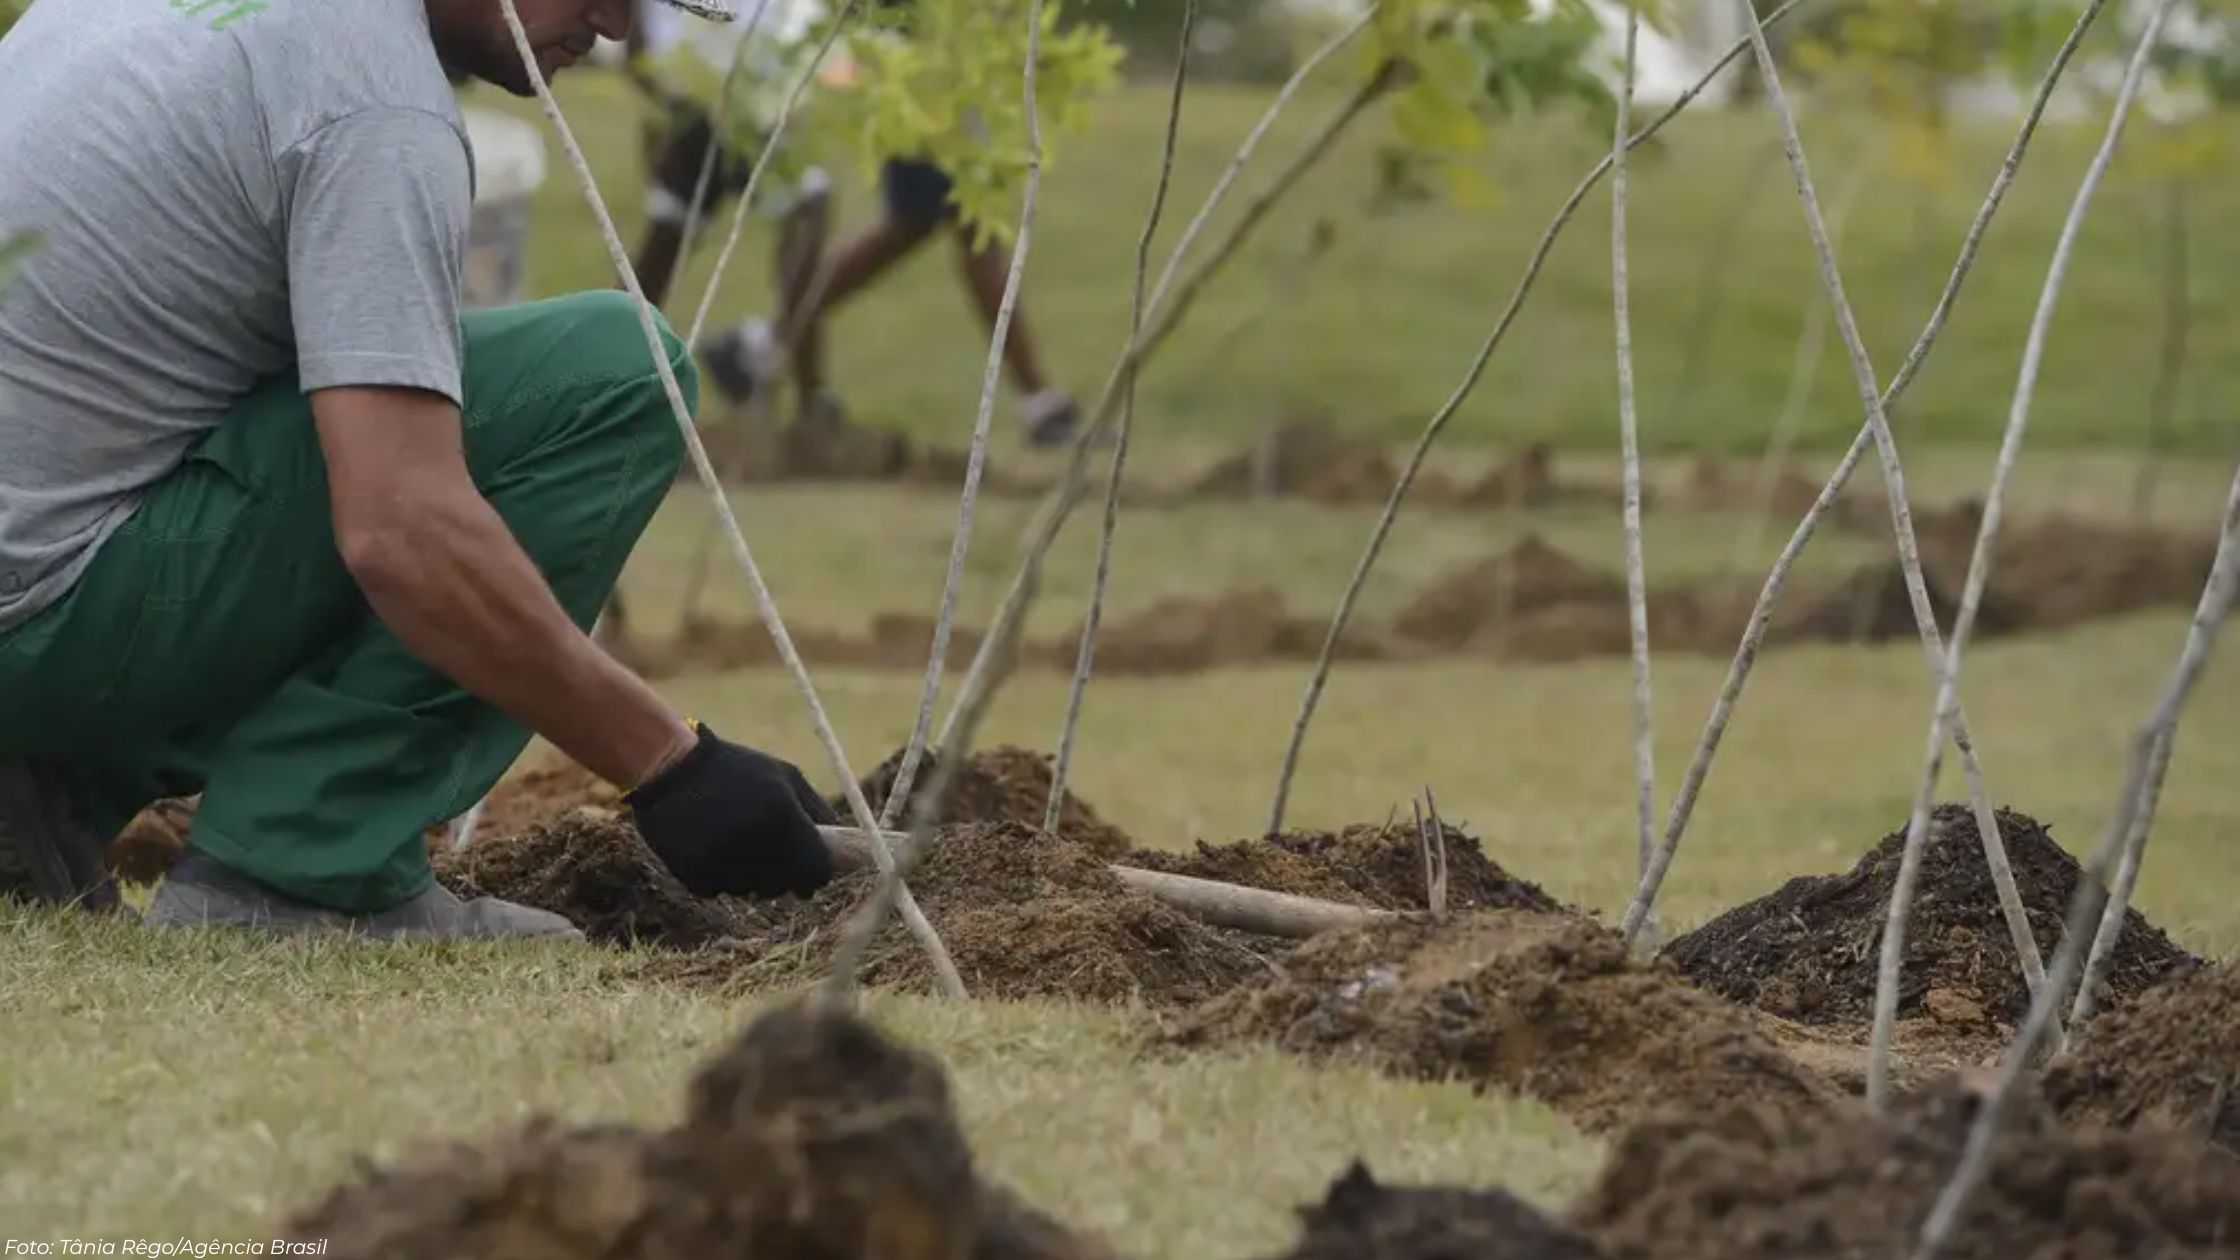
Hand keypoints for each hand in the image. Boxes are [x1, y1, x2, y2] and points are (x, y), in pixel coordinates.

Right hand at [623, 723, 838, 898]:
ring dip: (751, 875)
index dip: (816, 874)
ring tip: (736, 840)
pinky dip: (721, 876)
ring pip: (753, 891)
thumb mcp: (785, 776)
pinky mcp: (694, 874)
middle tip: (770, 851)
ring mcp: (723, 862)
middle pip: (785, 887)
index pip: (816, 871)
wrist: (671, 768)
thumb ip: (817, 811)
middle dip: (784, 875)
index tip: (812, 869)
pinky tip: (712, 846)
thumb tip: (840, 848)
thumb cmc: (738, 769)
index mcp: (783, 816)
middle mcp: (754, 843)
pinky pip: (721, 891)